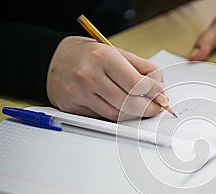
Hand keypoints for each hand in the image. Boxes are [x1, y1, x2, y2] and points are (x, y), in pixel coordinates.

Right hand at [47, 36, 167, 120]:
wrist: (53, 60)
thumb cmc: (89, 55)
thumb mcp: (117, 52)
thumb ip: (142, 69)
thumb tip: (161, 91)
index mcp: (103, 57)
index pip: (136, 83)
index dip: (154, 94)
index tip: (162, 97)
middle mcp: (89, 75)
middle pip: (128, 102)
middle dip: (148, 109)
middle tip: (156, 109)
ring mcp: (79, 93)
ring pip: (117, 114)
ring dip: (134, 114)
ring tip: (141, 108)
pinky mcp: (73, 107)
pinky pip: (103, 118)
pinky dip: (117, 116)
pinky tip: (122, 109)